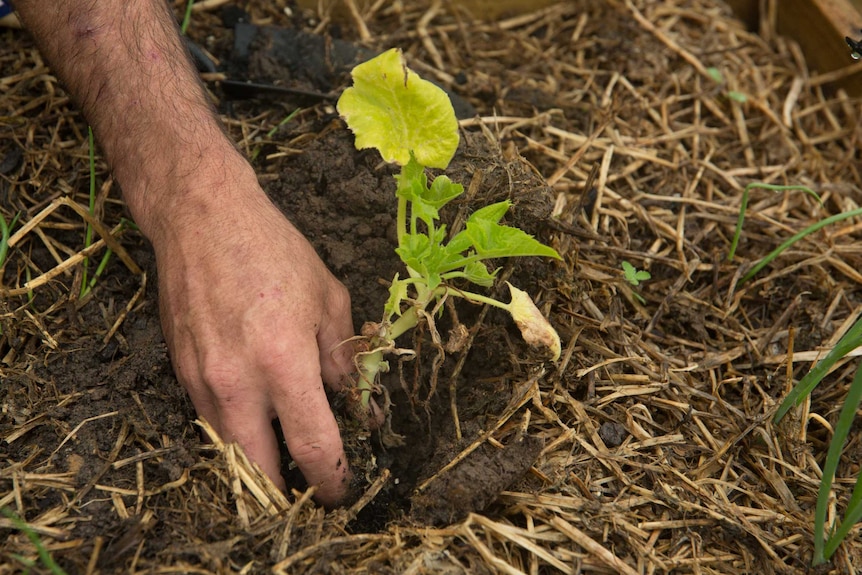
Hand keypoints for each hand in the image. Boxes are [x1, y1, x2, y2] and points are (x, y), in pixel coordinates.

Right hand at [151, 170, 354, 505]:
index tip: (343, 490)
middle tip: (310, 486)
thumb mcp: (327, 299)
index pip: (313, 448)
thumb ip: (343, 361)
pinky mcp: (180, 373)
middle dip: (287, 492)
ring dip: (258, 463)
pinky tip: (258, 413)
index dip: (334, 481)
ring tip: (286, 452)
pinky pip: (210, 422)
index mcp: (284, 363)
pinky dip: (236, 432)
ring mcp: (202, 380)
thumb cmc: (273, 251)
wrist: (202, 218)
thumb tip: (360, 407)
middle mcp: (238, 382)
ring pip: (230, 452)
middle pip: (259, 472)